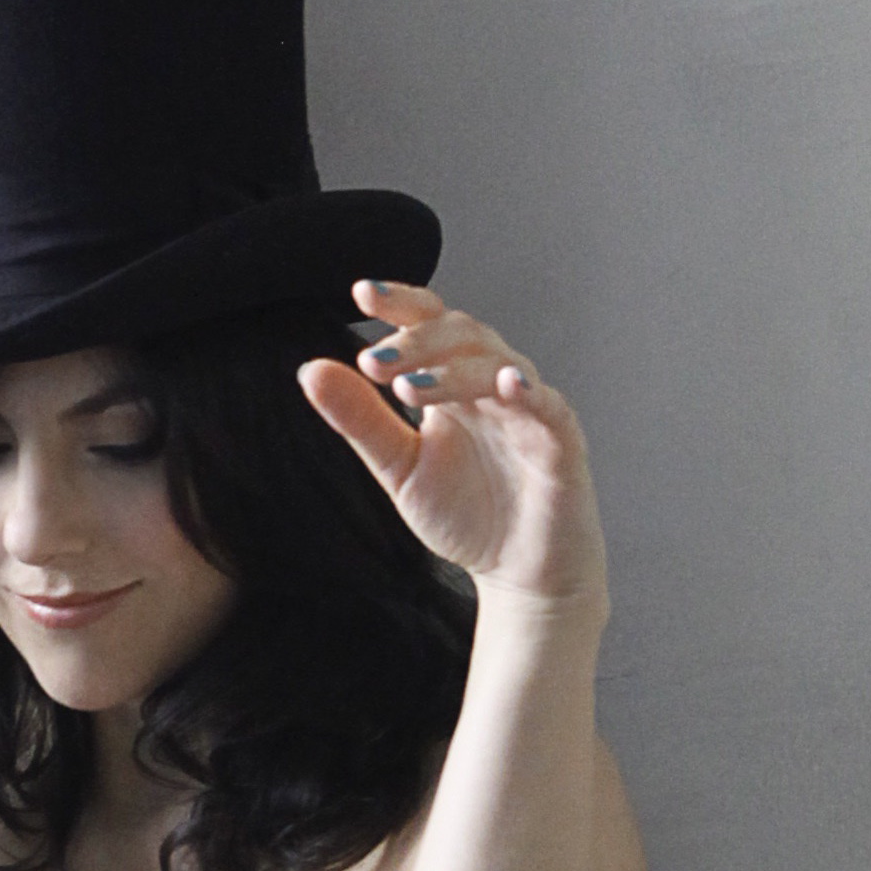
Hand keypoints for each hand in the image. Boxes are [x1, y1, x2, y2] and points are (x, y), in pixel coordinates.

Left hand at [298, 283, 605, 615]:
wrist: (518, 576)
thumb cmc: (466, 516)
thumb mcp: (398, 468)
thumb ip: (360, 420)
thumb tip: (310, 370)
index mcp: (453, 383)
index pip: (429, 324)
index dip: (401, 303)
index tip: (361, 294)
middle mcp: (492, 386)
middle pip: (464, 333)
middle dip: (419, 341)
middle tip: (374, 362)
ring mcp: (529, 410)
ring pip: (499, 364)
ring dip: (455, 371)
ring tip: (409, 388)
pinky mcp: (561, 443)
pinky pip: (549, 406)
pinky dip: (529, 392)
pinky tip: (506, 386)